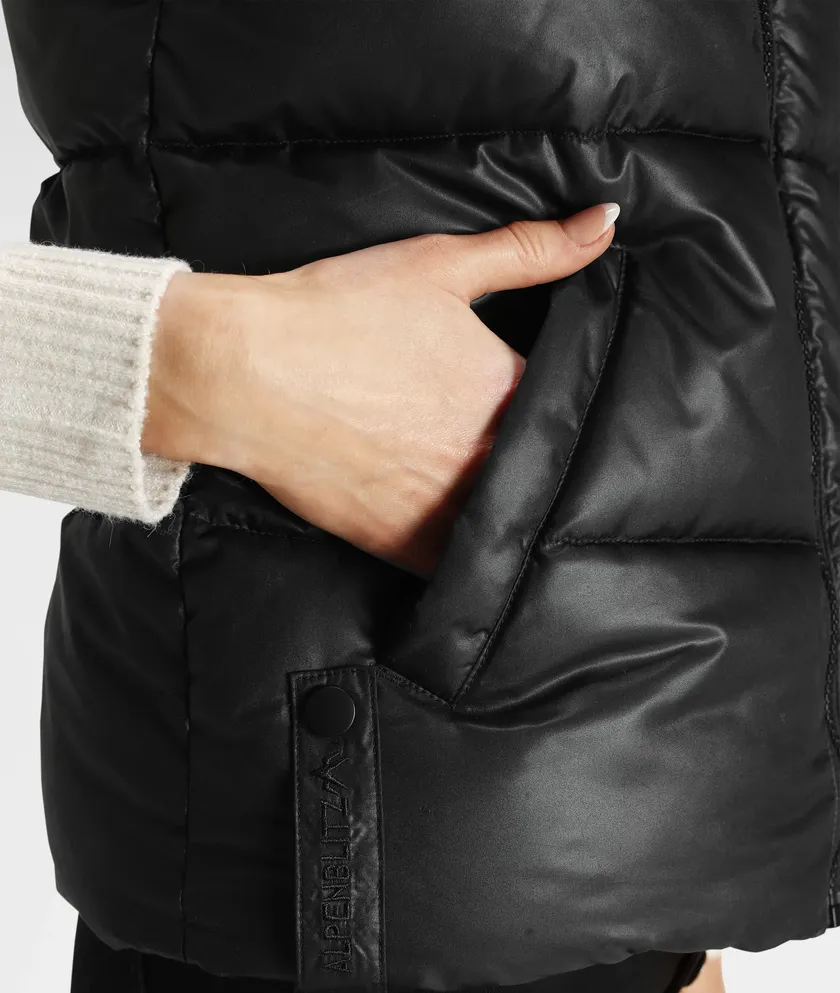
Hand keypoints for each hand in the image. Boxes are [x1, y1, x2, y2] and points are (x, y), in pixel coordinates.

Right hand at [143, 203, 618, 575]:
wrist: (243, 374)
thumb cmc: (336, 312)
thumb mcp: (438, 266)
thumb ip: (531, 249)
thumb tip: (606, 220)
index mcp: (506, 386)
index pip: (564, 398)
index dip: (553, 395)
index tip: (531, 391)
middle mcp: (488, 453)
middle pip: (540, 462)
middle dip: (532, 450)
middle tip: (495, 436)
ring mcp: (449, 506)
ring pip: (506, 517)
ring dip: (503, 501)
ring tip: (472, 479)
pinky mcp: (407, 545)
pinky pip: (461, 561)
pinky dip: (468, 547)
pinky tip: (459, 527)